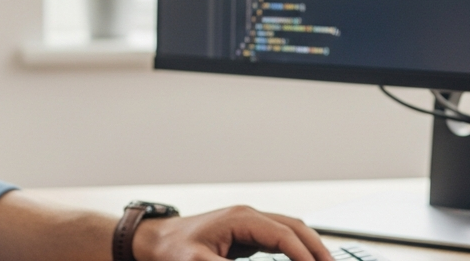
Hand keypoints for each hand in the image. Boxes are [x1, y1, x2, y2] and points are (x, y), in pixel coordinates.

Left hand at [133, 205, 332, 260]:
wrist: (153, 241)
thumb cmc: (171, 251)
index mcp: (240, 219)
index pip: (284, 235)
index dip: (304, 255)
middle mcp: (248, 216)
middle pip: (295, 227)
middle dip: (316, 248)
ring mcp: (248, 222)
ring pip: (291, 230)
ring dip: (309, 247)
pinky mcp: (245, 232)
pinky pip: (279, 238)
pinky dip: (296, 249)